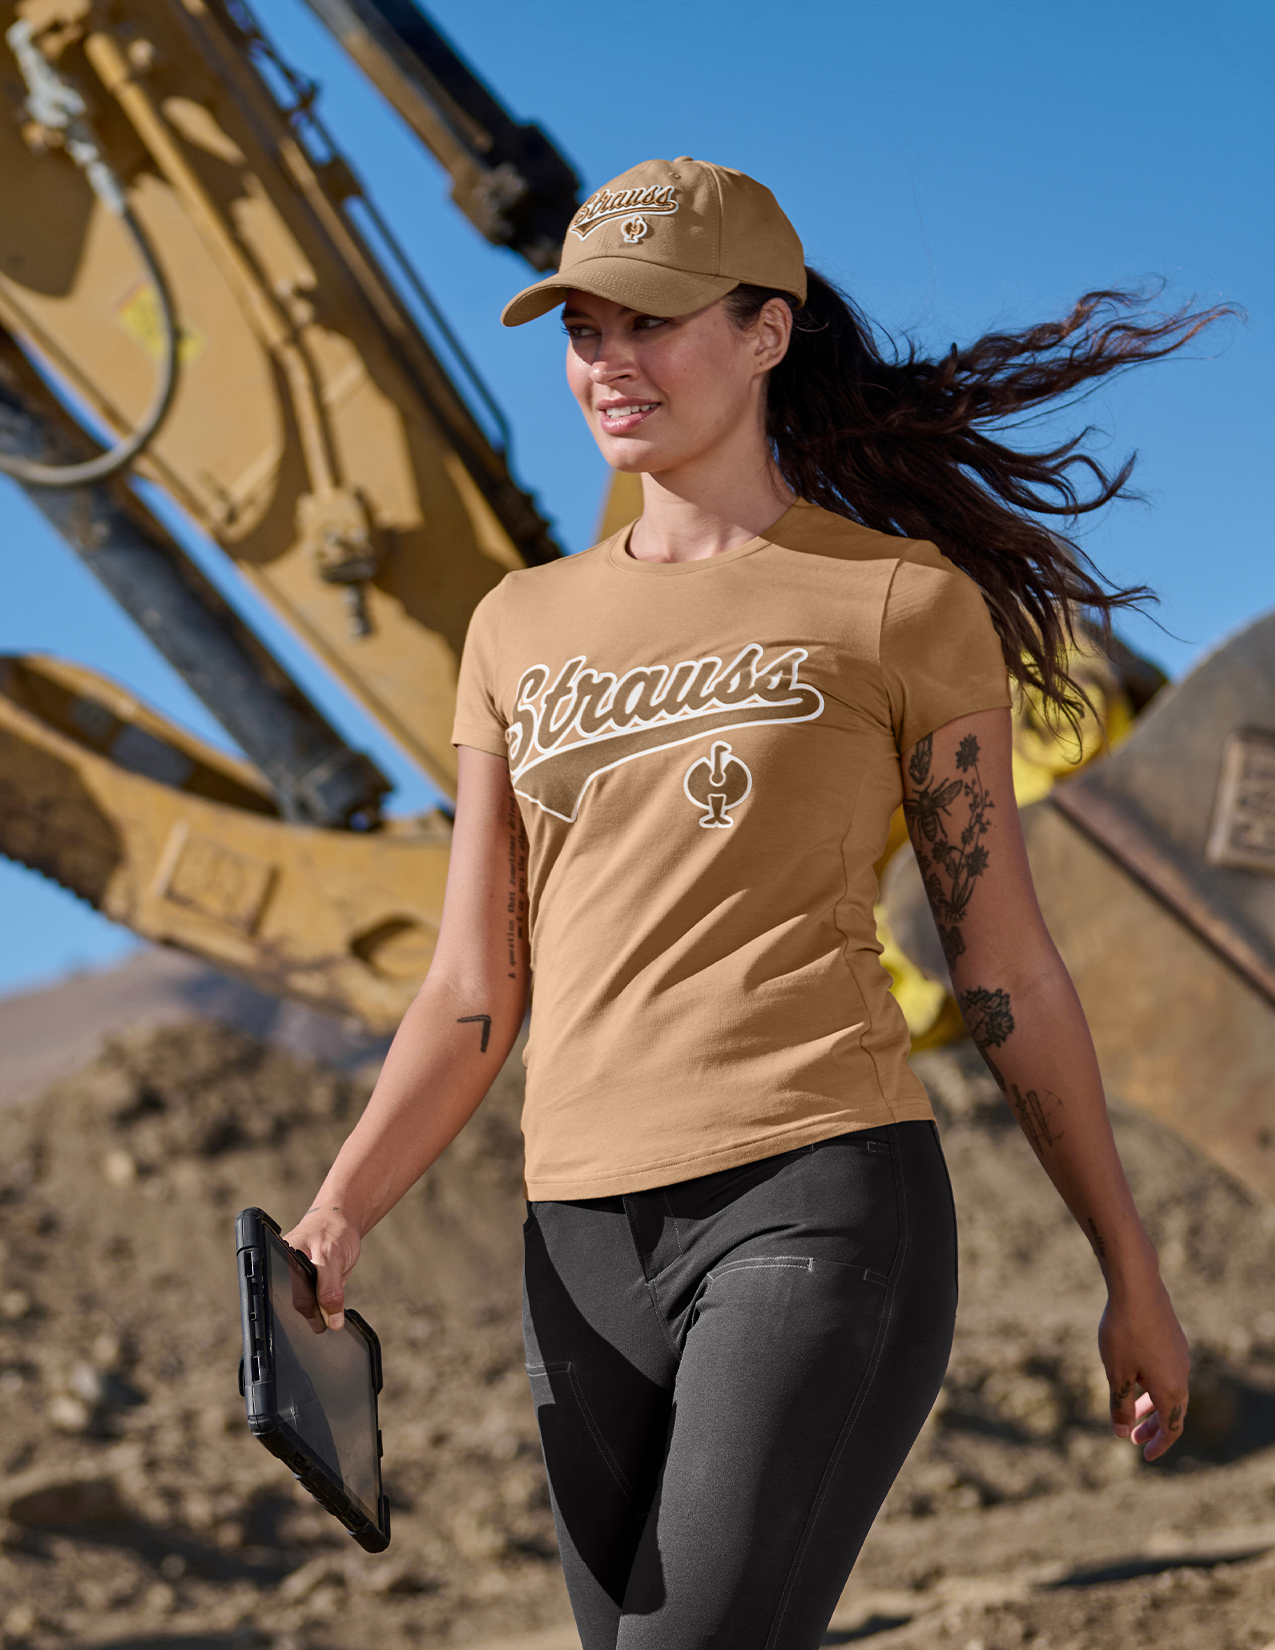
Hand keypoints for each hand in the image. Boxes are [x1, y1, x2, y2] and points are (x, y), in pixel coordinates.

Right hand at [282, 1204, 361, 1331]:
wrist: (342, 1219)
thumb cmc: (333, 1231)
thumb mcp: (333, 1257)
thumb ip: (330, 1289)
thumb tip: (332, 1321)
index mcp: (283, 1262)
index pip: (294, 1298)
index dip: (311, 1314)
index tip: (326, 1325)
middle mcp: (285, 1272)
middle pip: (297, 1305)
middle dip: (315, 1315)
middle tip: (331, 1321)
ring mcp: (296, 1278)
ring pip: (307, 1306)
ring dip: (321, 1313)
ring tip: (332, 1311)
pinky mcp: (307, 1282)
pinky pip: (315, 1302)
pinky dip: (325, 1307)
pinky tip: (331, 1307)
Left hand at [1099, 1273, 1189, 1461]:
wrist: (1137, 1287)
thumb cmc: (1124, 1332)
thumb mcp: (1117, 1373)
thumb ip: (1120, 1406)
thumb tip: (1121, 1434)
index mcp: (1170, 1389)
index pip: (1171, 1429)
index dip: (1159, 1445)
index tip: (1145, 1456)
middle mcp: (1182, 1374)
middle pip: (1172, 1412)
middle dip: (1154, 1428)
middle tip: (1134, 1439)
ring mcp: (1180, 1355)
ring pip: (1169, 1390)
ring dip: (1151, 1405)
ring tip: (1130, 1411)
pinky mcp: (1174, 1340)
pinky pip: (1167, 1372)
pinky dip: (1152, 1385)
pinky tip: (1134, 1375)